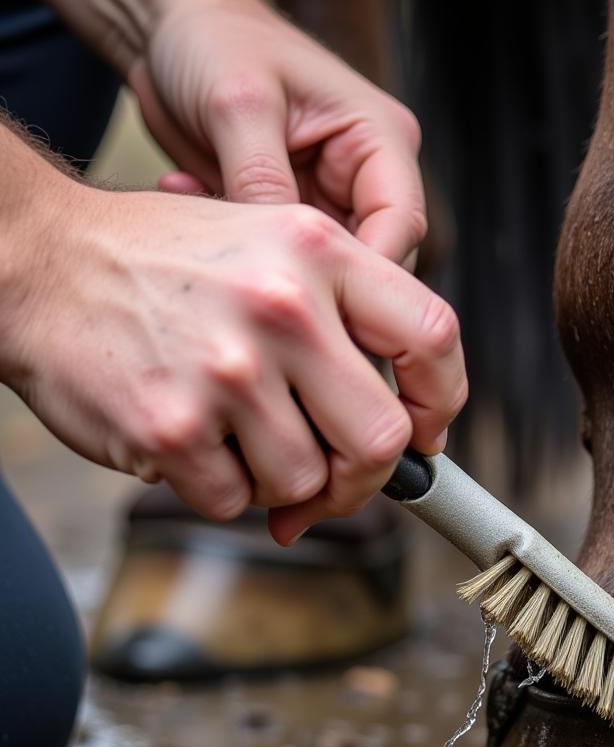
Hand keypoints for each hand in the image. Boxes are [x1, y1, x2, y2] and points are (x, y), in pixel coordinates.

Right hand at [6, 180, 465, 543]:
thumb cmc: (167, 262)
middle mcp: (284, 307)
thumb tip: (407, 427)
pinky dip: (223, 490)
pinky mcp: (172, 427)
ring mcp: (227, 370)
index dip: (440, 403)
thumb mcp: (273, 244)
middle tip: (335, 480)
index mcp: (320, 251)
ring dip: (281, 484)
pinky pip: (235, 502)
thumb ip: (347, 317)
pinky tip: (194, 443)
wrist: (41, 261)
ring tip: (240, 437)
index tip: (423, 434)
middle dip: (363, 480)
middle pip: (380, 440)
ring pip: (306, 483)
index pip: (434, 338)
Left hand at [129, 0, 424, 267]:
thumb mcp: (240, 104)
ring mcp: (326, 201)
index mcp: (381, 140)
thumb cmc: (215, 40)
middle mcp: (364, 177)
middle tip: (266, 289)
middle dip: (323, 279)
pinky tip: (189, 197)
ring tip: (212, 224)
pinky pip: (281, 259)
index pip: (401, 223)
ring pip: (326, 269)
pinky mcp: (288, 219)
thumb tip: (284, 257)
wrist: (166, 31)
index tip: (325, 299)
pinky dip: (239, 246)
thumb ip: (264, 181)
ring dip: (271, 261)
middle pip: (374, 258)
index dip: (373, 270)